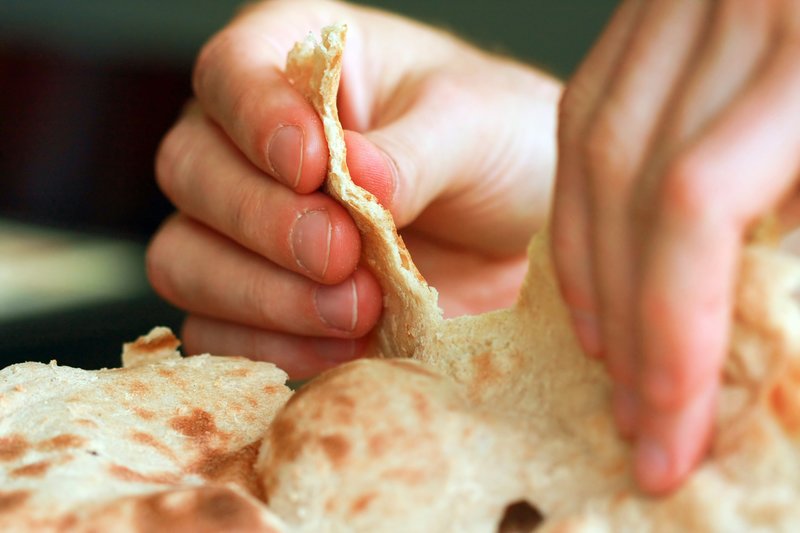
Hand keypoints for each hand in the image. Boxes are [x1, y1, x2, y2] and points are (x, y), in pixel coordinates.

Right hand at [148, 0, 559, 378]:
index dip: (255, 120)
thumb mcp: (476, 128)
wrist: (529, 235)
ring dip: (264, 294)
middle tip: (341, 252)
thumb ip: (413, 151)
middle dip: (263, 222)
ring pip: (184, 259)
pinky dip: (271, 347)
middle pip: (188, 171)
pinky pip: (216, 331)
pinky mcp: (264, 303)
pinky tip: (342, 344)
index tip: (312, 168)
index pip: (230, 73)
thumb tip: (353, 176)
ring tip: (357, 307)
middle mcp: (257, 144)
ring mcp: (251, 229)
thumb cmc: (503, 148)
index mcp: (304, 63)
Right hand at [552, 0, 799, 492]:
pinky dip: (580, 205)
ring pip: (593, 152)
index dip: (673, 322)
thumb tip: (770, 340)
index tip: (671, 420)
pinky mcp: (647, 11)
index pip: (695, 202)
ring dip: (593, 274)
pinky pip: (585, 111)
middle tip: (639, 421)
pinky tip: (592, 272)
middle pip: (630, 187)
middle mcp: (725, 9)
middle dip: (631, 322)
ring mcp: (673, 2)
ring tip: (608, 360)